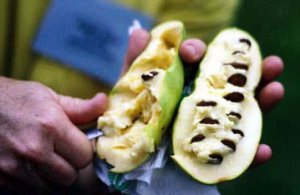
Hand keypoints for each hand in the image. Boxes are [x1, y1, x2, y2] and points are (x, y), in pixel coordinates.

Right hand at [0, 77, 106, 188]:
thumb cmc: (15, 98)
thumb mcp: (49, 97)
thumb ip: (80, 107)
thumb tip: (104, 102)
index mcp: (51, 126)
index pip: (85, 155)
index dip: (83, 149)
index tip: (76, 142)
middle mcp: (34, 149)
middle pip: (70, 176)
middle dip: (69, 164)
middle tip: (59, 150)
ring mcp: (14, 167)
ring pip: (50, 187)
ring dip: (50, 175)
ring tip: (43, 156)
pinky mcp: (0, 178)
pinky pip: (27, 190)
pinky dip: (31, 180)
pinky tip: (26, 163)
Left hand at [123, 29, 283, 166]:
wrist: (132, 164)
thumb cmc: (131, 126)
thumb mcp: (130, 97)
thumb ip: (133, 68)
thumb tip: (140, 33)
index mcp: (181, 86)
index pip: (193, 64)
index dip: (195, 53)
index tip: (192, 53)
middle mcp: (200, 105)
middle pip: (228, 87)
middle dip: (248, 73)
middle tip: (269, 63)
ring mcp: (209, 129)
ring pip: (240, 116)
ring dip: (261, 104)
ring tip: (275, 90)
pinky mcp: (213, 156)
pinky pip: (235, 156)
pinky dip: (250, 155)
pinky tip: (263, 150)